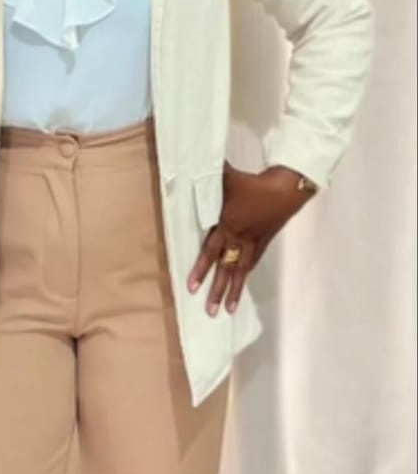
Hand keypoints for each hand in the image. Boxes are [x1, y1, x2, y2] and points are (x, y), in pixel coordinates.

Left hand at [186, 161, 310, 315]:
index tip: (192, 287)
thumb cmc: (251, 183)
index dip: (201, 268)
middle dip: (216, 290)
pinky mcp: (264, 241)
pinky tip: (242, 286)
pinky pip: (252, 263)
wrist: (284, 189)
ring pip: (240, 271)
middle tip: (209, 311)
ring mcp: (253, 242)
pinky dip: (245, 276)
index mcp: (227, 225)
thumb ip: (207, 174)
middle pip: (225, 268)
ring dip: (233, 291)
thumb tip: (189, 162)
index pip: (210, 251)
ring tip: (227, 310)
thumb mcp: (225, 176)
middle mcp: (238, 238)